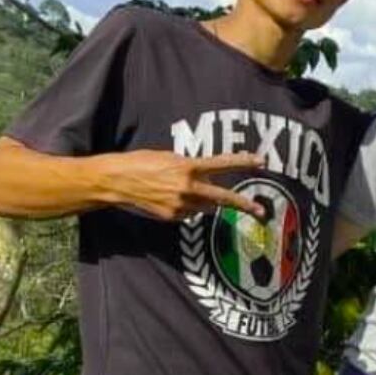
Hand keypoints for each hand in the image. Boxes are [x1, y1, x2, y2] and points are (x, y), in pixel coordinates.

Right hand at [99, 151, 265, 220]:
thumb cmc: (139, 163)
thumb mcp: (168, 157)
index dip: (243, 162)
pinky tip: (168, 198)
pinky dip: (186, 207)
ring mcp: (180, 205)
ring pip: (206, 206)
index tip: (261, 161)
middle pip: (224, 198)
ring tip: (182, 191)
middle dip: (244, 205)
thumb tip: (209, 179)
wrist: (113, 181)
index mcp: (187, 167)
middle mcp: (188, 188)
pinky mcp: (172, 217)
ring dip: (205, 201)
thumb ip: (191, 168)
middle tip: (261, 211)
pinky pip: (189, 213)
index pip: (222, 164)